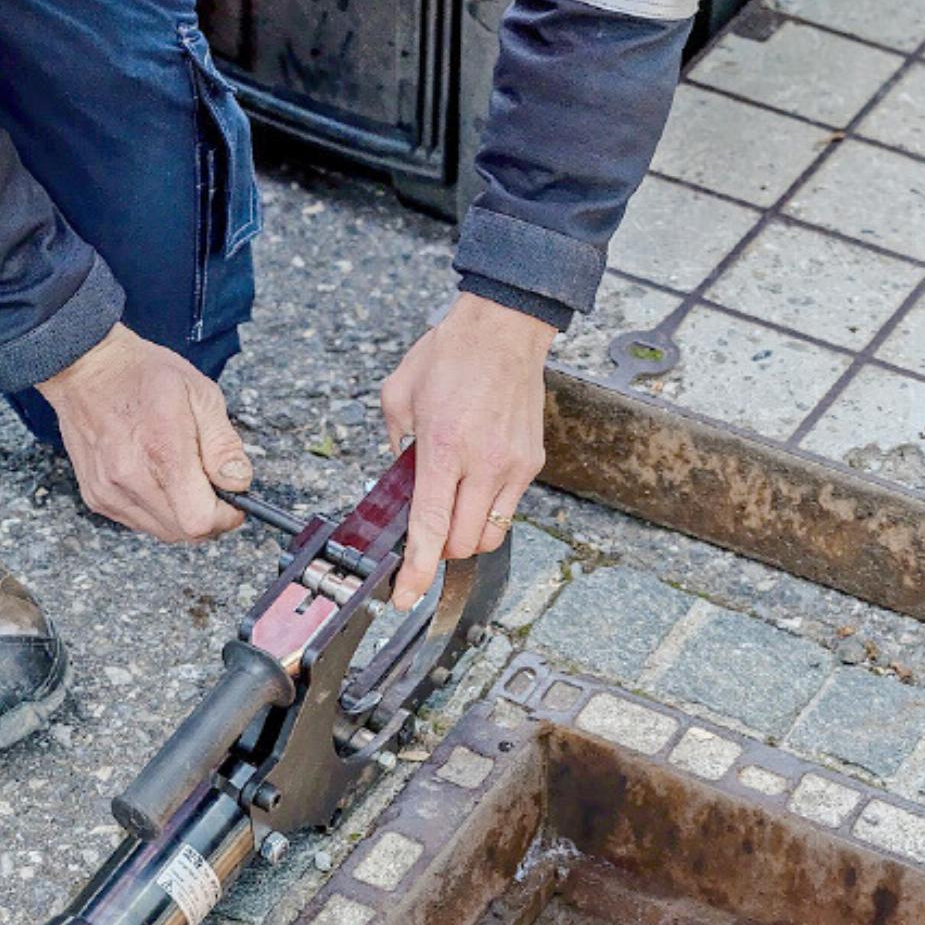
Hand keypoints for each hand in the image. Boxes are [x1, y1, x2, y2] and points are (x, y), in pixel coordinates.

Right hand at [39, 324, 250, 542]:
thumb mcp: (199, 393)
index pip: (200, 520)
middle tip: (205, 481)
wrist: (84, 367)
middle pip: (185, 532)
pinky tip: (153, 475)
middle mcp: (130, 477)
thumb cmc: (141, 374)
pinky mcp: (97, 497)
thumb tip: (238, 482)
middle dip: (206, 513)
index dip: (224, 516)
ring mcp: (110, 491)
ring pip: (164, 532)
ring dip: (180, 512)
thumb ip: (223, 443)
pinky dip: (156, 508)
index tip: (229, 499)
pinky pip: (141, 522)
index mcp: (161, 450)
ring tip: (176, 472)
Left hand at [380, 293, 551, 609]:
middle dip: (441, 550)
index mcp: (443, 447)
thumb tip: (398, 477)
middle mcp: (482, 462)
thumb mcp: (398, 395)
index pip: (430, 527)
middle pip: (462, 544)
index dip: (416, 570)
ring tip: (454, 511)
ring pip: (489, 536)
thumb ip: (393, 443)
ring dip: (467, 538)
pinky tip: (476, 482)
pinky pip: (507, 509)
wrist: (503, 328)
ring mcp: (511, 466)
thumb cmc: (451, 355)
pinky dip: (488, 511)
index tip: (405, 596)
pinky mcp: (530, 463)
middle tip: (429, 534)